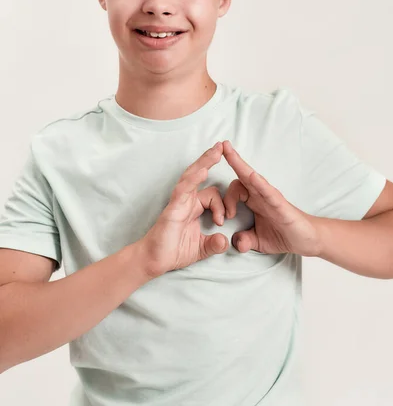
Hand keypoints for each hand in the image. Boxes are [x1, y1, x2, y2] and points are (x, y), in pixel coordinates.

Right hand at [140, 142, 228, 277]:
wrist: (155, 261)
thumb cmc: (174, 251)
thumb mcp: (202, 249)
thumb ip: (214, 244)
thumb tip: (225, 242)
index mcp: (194, 206)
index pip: (213, 195)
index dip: (222, 205)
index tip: (223, 222)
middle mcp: (186, 200)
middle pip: (199, 174)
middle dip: (211, 159)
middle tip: (222, 145)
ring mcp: (178, 202)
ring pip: (191, 176)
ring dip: (204, 162)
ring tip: (216, 150)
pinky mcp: (173, 208)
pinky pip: (183, 190)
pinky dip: (193, 180)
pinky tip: (203, 170)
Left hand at [222, 140, 319, 256]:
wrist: (307, 240)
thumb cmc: (283, 234)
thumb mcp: (258, 241)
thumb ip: (245, 241)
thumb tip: (235, 243)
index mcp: (253, 200)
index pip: (235, 189)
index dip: (224, 199)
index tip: (222, 219)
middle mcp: (260, 194)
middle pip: (243, 174)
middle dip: (231, 158)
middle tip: (219, 144)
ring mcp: (270, 197)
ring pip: (252, 177)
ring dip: (240, 164)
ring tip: (228, 151)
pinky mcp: (280, 205)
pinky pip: (268, 192)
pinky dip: (259, 184)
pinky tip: (251, 177)